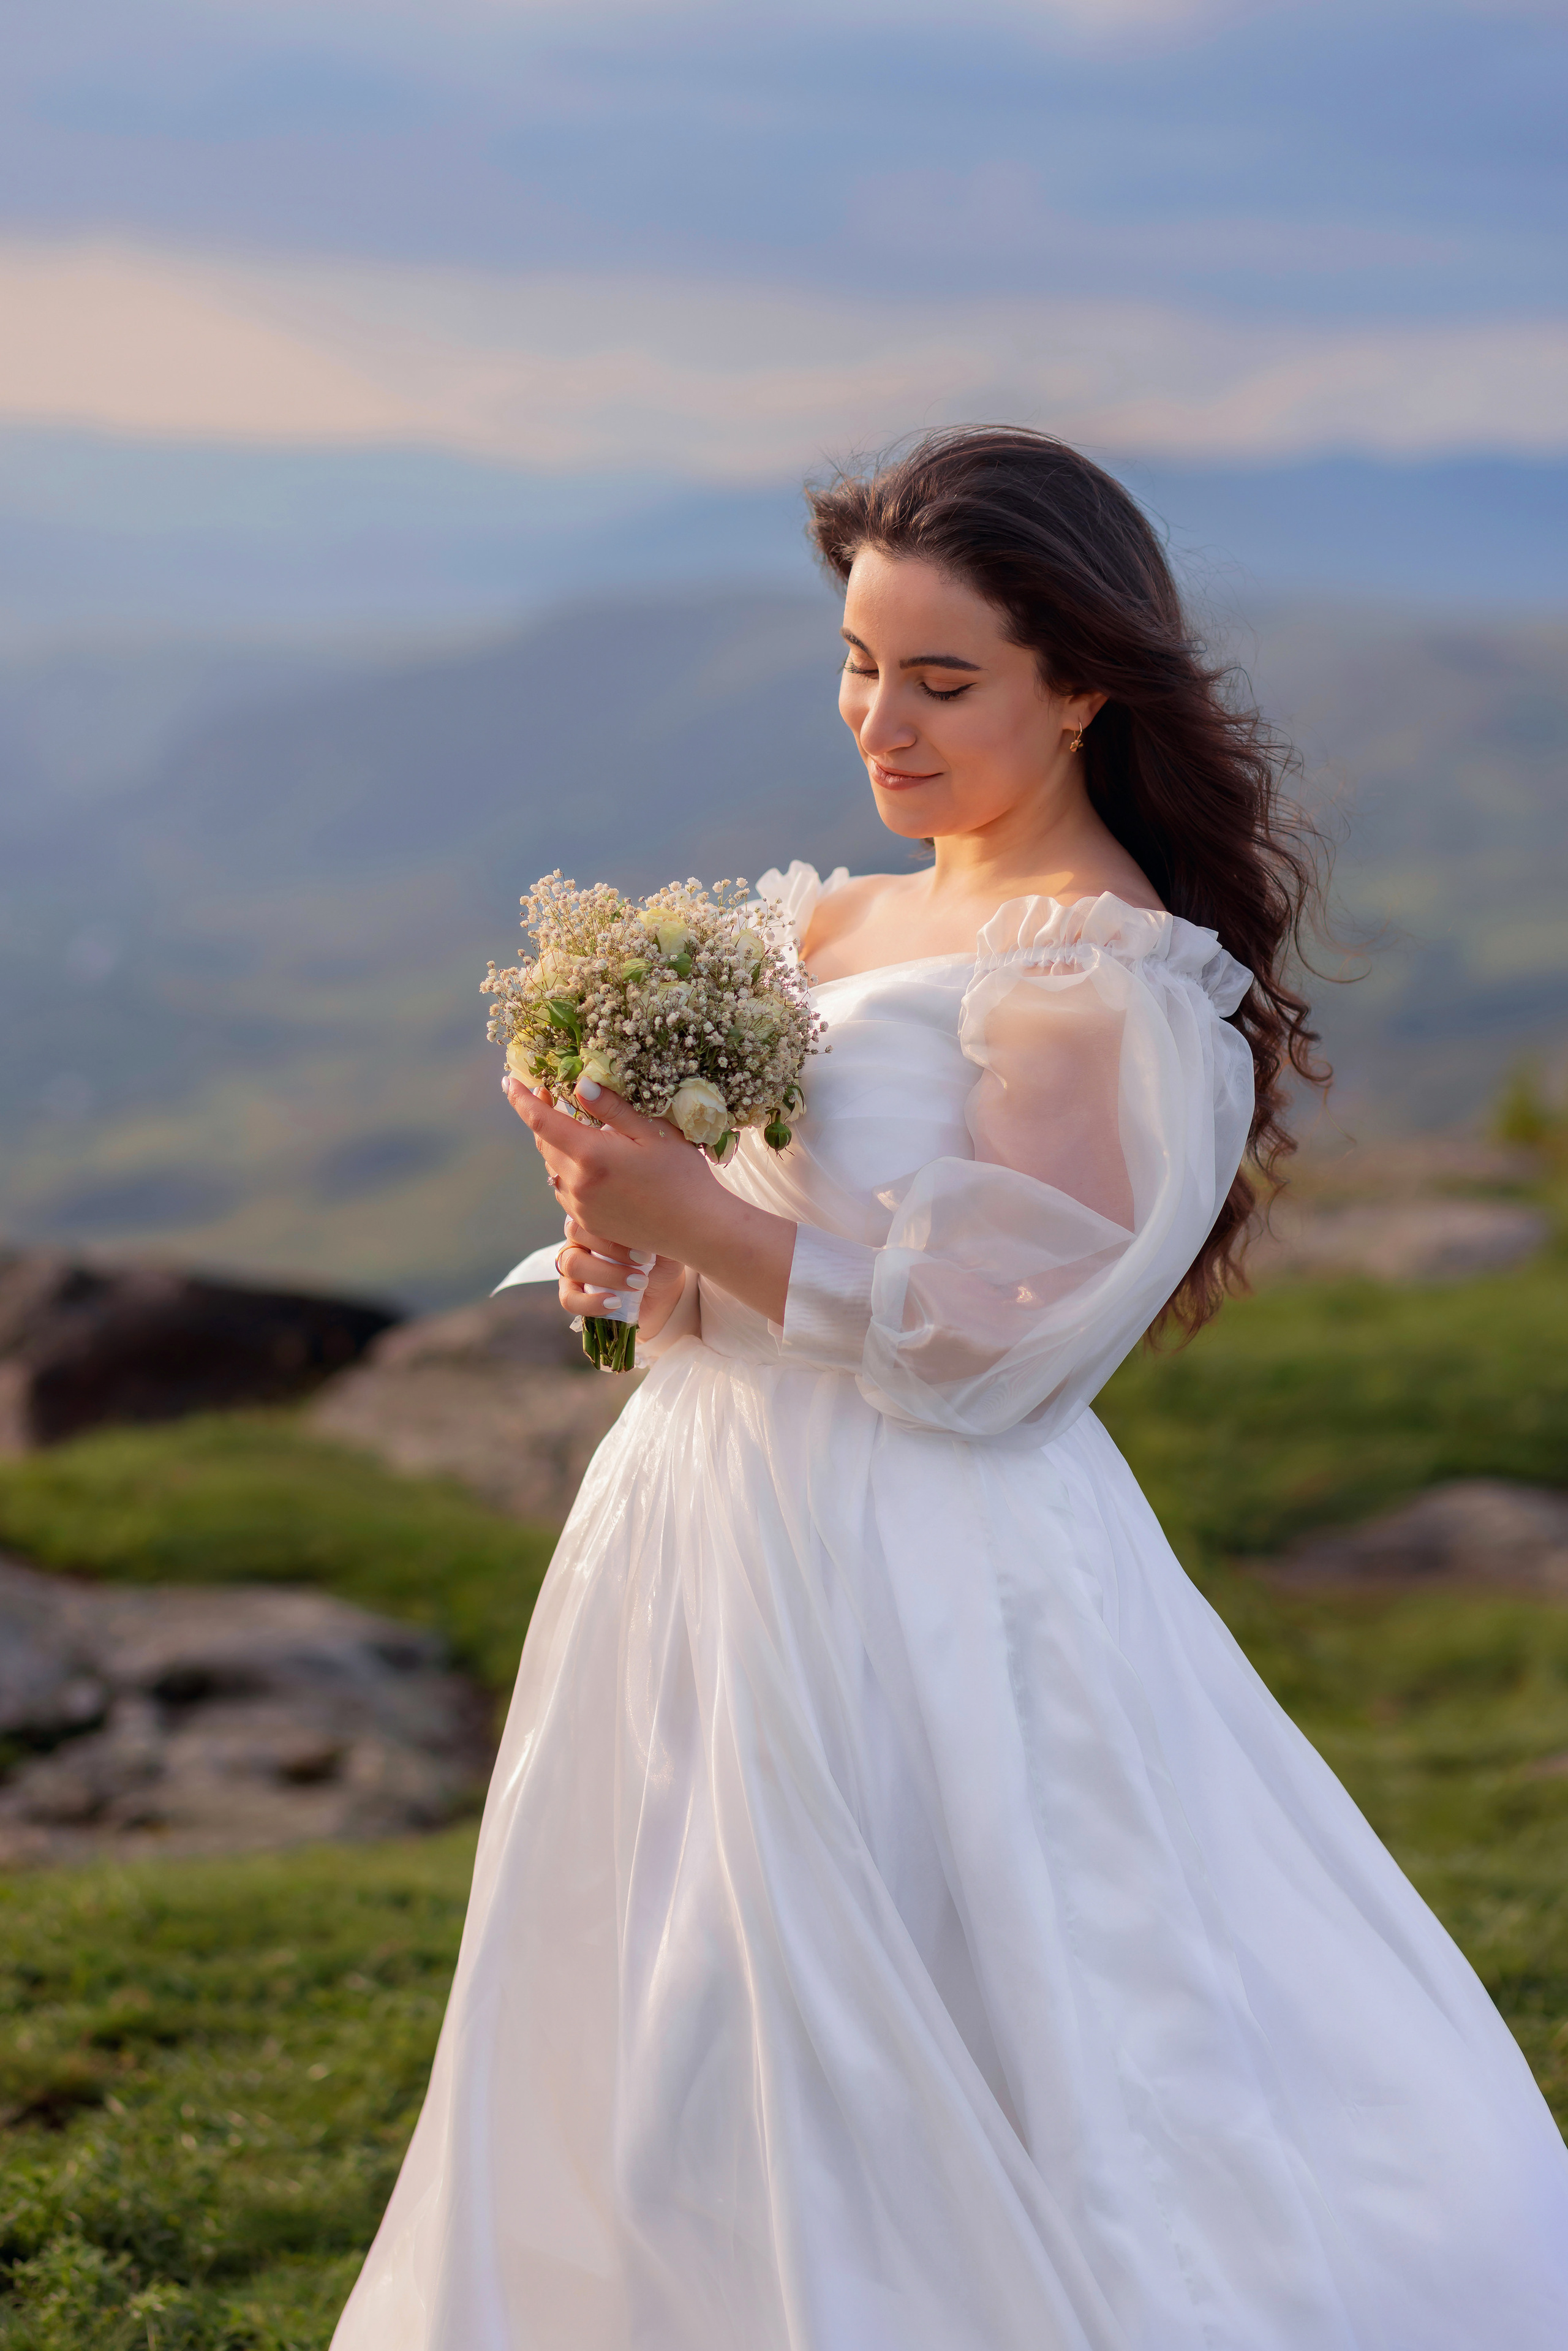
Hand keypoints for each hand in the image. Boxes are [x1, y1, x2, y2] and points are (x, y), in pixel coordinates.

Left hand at [503, 1073, 796, 1324]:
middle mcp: (577, 1184)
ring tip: (573, 1125)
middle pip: (544, 1144)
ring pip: (553, 1168)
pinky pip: (566, 1189)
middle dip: (540, 1117)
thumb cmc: (682, 1175)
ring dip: (556, 1145)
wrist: (696, 1229)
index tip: (509, 1080)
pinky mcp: (588, 1222)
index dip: (521, 1099)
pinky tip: (591, 1161)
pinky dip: (569, 1169)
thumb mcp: (653, 1131)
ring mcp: (580, 1207)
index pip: (540, 1122)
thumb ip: (613, 1108)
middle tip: (547, 1093)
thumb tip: (579, 1084)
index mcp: (590, 1156)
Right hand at [553, 1215, 686, 1337]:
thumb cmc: (660, 1260)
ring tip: (636, 1285)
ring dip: (606, 1275)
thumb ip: (656, 1226)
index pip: (592, 1211)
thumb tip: (652, 1217)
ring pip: (571, 1264)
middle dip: (612, 1252)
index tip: (645, 1252)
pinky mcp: (573, 1292)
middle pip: (576, 1233)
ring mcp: (572, 1264)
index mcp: (599, 1216)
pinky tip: (614, 1304)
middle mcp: (580, 1237)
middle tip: (643, 1265)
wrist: (662, 1292)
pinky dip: (589, 1302)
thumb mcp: (665, 1241)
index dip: (616, 1232)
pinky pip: (568, 1298)